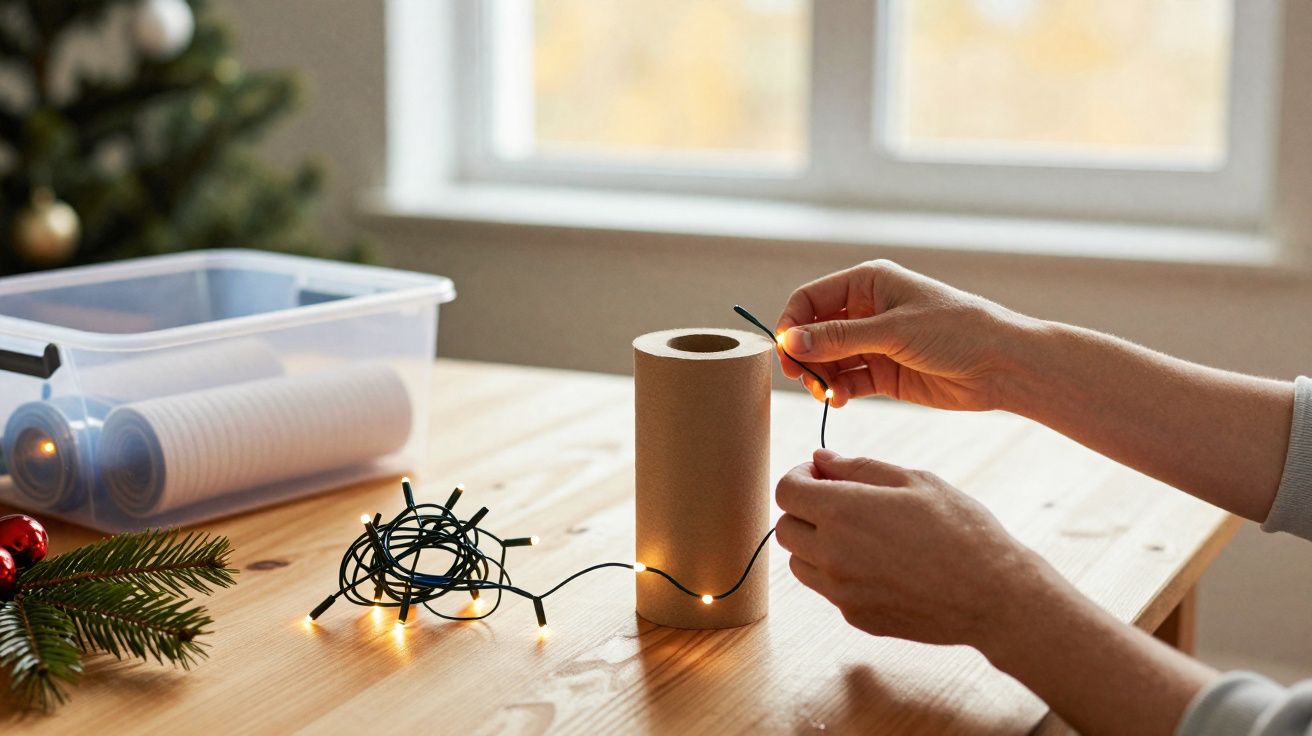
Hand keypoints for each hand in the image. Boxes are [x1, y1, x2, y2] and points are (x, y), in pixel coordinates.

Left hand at [774, 448, 1052, 648]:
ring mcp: (841, 591)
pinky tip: (878, 562)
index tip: (821, 474)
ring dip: (814, 543)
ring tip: (857, 533)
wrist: (994, 595)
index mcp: (843, 512)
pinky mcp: (855, 616)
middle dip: (803, 509)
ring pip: (799, 562)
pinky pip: (827, 589)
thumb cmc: (961, 530)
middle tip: (838, 501)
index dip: (799, 476)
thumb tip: (820, 458)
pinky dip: (838, 572)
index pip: (786, 491)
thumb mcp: (914, 481)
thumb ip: (859, 468)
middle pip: (784, 528)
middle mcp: (832, 554)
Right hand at [775, 260, 1036, 410]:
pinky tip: (839, 400)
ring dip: (821, 377)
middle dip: (805, 355)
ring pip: (828, 360)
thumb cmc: (956, 331)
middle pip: (814, 332)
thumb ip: (838, 338)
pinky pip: (848, 381)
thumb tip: (789, 342)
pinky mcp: (885, 373)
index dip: (792, 324)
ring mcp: (875, 343)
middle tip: (803, 378)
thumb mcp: (893, 330)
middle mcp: (867, 311)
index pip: (810, 299)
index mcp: (867, 284)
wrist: (1003, 365)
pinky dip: (838, 391)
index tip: (787, 352)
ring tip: (828, 393)